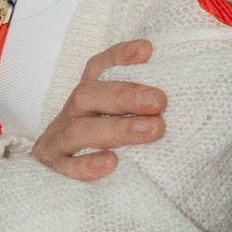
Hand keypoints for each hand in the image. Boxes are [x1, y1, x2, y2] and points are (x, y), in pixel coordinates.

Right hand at [29, 40, 165, 182]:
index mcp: (88, 95)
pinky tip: (112, 163)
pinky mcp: (55, 169)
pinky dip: (87, 165)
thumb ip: (142, 103)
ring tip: (153, 130)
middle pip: (88, 95)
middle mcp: (72, 113)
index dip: (120, 57)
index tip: (146, 50)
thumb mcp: (117, 117)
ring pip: (79, 130)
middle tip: (159, 100)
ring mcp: (59, 141)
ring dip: (118, 129)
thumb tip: (179, 88)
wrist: (52, 182)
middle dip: (125, 96)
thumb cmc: (101, 143)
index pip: (98, 68)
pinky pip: (66, 167)